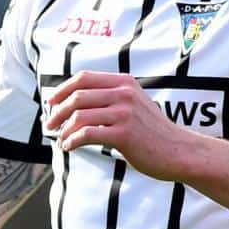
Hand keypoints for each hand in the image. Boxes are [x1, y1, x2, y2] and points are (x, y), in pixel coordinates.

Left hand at [43, 71, 198, 179]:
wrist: (180, 151)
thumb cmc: (153, 132)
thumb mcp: (134, 104)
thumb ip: (111, 98)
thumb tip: (73, 102)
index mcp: (125, 83)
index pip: (84, 77)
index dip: (62, 89)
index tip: (51, 102)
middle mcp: (124, 94)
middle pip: (77, 96)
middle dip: (57, 111)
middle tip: (49, 125)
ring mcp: (125, 113)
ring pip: (79, 116)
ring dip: (64, 130)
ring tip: (61, 140)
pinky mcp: (124, 134)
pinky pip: (86, 134)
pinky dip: (72, 141)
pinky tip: (69, 147)